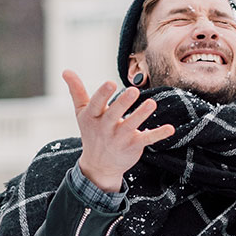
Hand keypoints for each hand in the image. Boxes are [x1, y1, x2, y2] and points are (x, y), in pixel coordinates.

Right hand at [63, 69, 174, 191]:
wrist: (99, 165)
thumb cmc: (92, 132)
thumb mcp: (82, 113)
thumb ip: (77, 91)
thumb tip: (65, 70)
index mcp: (92, 117)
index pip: (96, 104)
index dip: (102, 94)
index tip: (110, 83)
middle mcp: (105, 128)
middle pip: (113, 114)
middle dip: (123, 103)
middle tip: (133, 91)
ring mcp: (120, 138)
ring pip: (131, 126)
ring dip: (141, 115)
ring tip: (152, 103)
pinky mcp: (133, 146)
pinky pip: (146, 139)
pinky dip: (158, 134)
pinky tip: (170, 129)